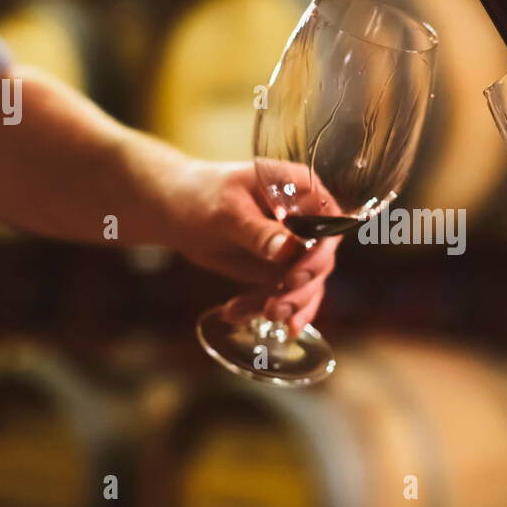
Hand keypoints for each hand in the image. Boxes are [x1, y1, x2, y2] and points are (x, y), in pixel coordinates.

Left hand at [168, 160, 339, 336]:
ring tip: (254, 313)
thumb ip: (259, 231)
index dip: (320, 255)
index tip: (296, 278)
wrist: (177, 210)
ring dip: (284, 305)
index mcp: (302, 192)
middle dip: (299, 291)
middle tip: (273, 308)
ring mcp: (294, 248)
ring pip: (305, 286)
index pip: (329, 226)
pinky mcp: (278, 270)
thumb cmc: (203, 195)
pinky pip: (281, 296)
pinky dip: (260, 308)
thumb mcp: (228, 211)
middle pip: (320, 262)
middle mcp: (306, 221)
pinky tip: (234, 313)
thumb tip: (289, 250)